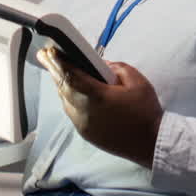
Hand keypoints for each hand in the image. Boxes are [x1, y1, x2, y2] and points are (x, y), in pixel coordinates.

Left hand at [38, 46, 163, 167]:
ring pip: (64, 100)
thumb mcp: (137, 81)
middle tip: (44, 55)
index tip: (49, 51)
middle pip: (63, 86)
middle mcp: (84, 111)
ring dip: (60, 84)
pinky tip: (70, 91)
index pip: (71, 74)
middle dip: (53, 69)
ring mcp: (82, 124)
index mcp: (97, 96)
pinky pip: (71, 111)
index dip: (58, 62)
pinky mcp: (84, 133)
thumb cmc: (146, 112)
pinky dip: (68, 98)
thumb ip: (116, 68)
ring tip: (56, 70)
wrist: (151, 144)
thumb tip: (101, 65)